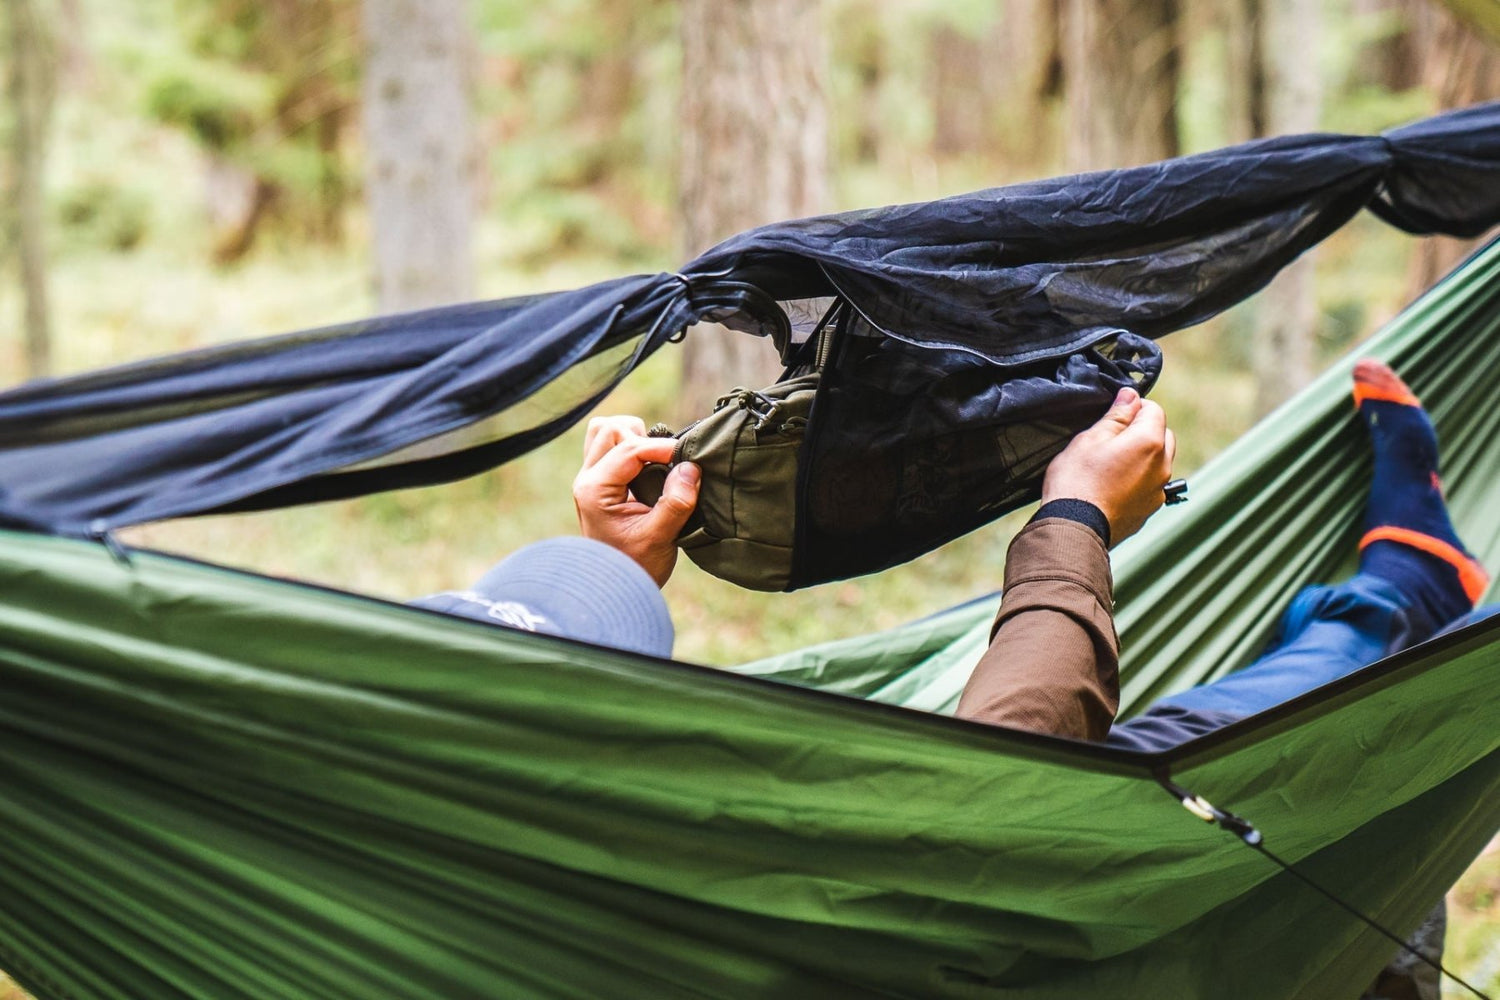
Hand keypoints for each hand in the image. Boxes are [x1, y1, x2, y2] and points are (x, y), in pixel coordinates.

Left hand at [572, 416, 699, 586]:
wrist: (615, 588)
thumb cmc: (635, 567)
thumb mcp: (660, 538)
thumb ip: (675, 502)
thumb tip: (691, 468)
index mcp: (595, 490)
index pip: (629, 449)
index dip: (662, 447)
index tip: (688, 458)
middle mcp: (587, 479)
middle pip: (610, 429)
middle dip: (642, 438)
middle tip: (665, 462)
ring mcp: (591, 479)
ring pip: (605, 432)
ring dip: (632, 438)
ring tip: (654, 461)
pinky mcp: (600, 482)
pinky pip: (609, 447)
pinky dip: (629, 447)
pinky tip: (648, 466)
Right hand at [1041, 387, 1175, 546]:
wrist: (1074, 529)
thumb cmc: (1077, 482)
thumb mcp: (1090, 438)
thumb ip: (1116, 415)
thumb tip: (1131, 396)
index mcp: (1150, 442)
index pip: (1153, 409)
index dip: (1132, 408)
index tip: (1112, 416)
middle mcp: (1162, 466)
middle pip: (1162, 435)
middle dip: (1142, 431)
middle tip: (1110, 440)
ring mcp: (1158, 491)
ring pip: (1157, 462)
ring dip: (1141, 457)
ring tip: (1109, 465)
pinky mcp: (1149, 510)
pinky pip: (1149, 485)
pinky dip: (1137, 480)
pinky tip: (1111, 486)